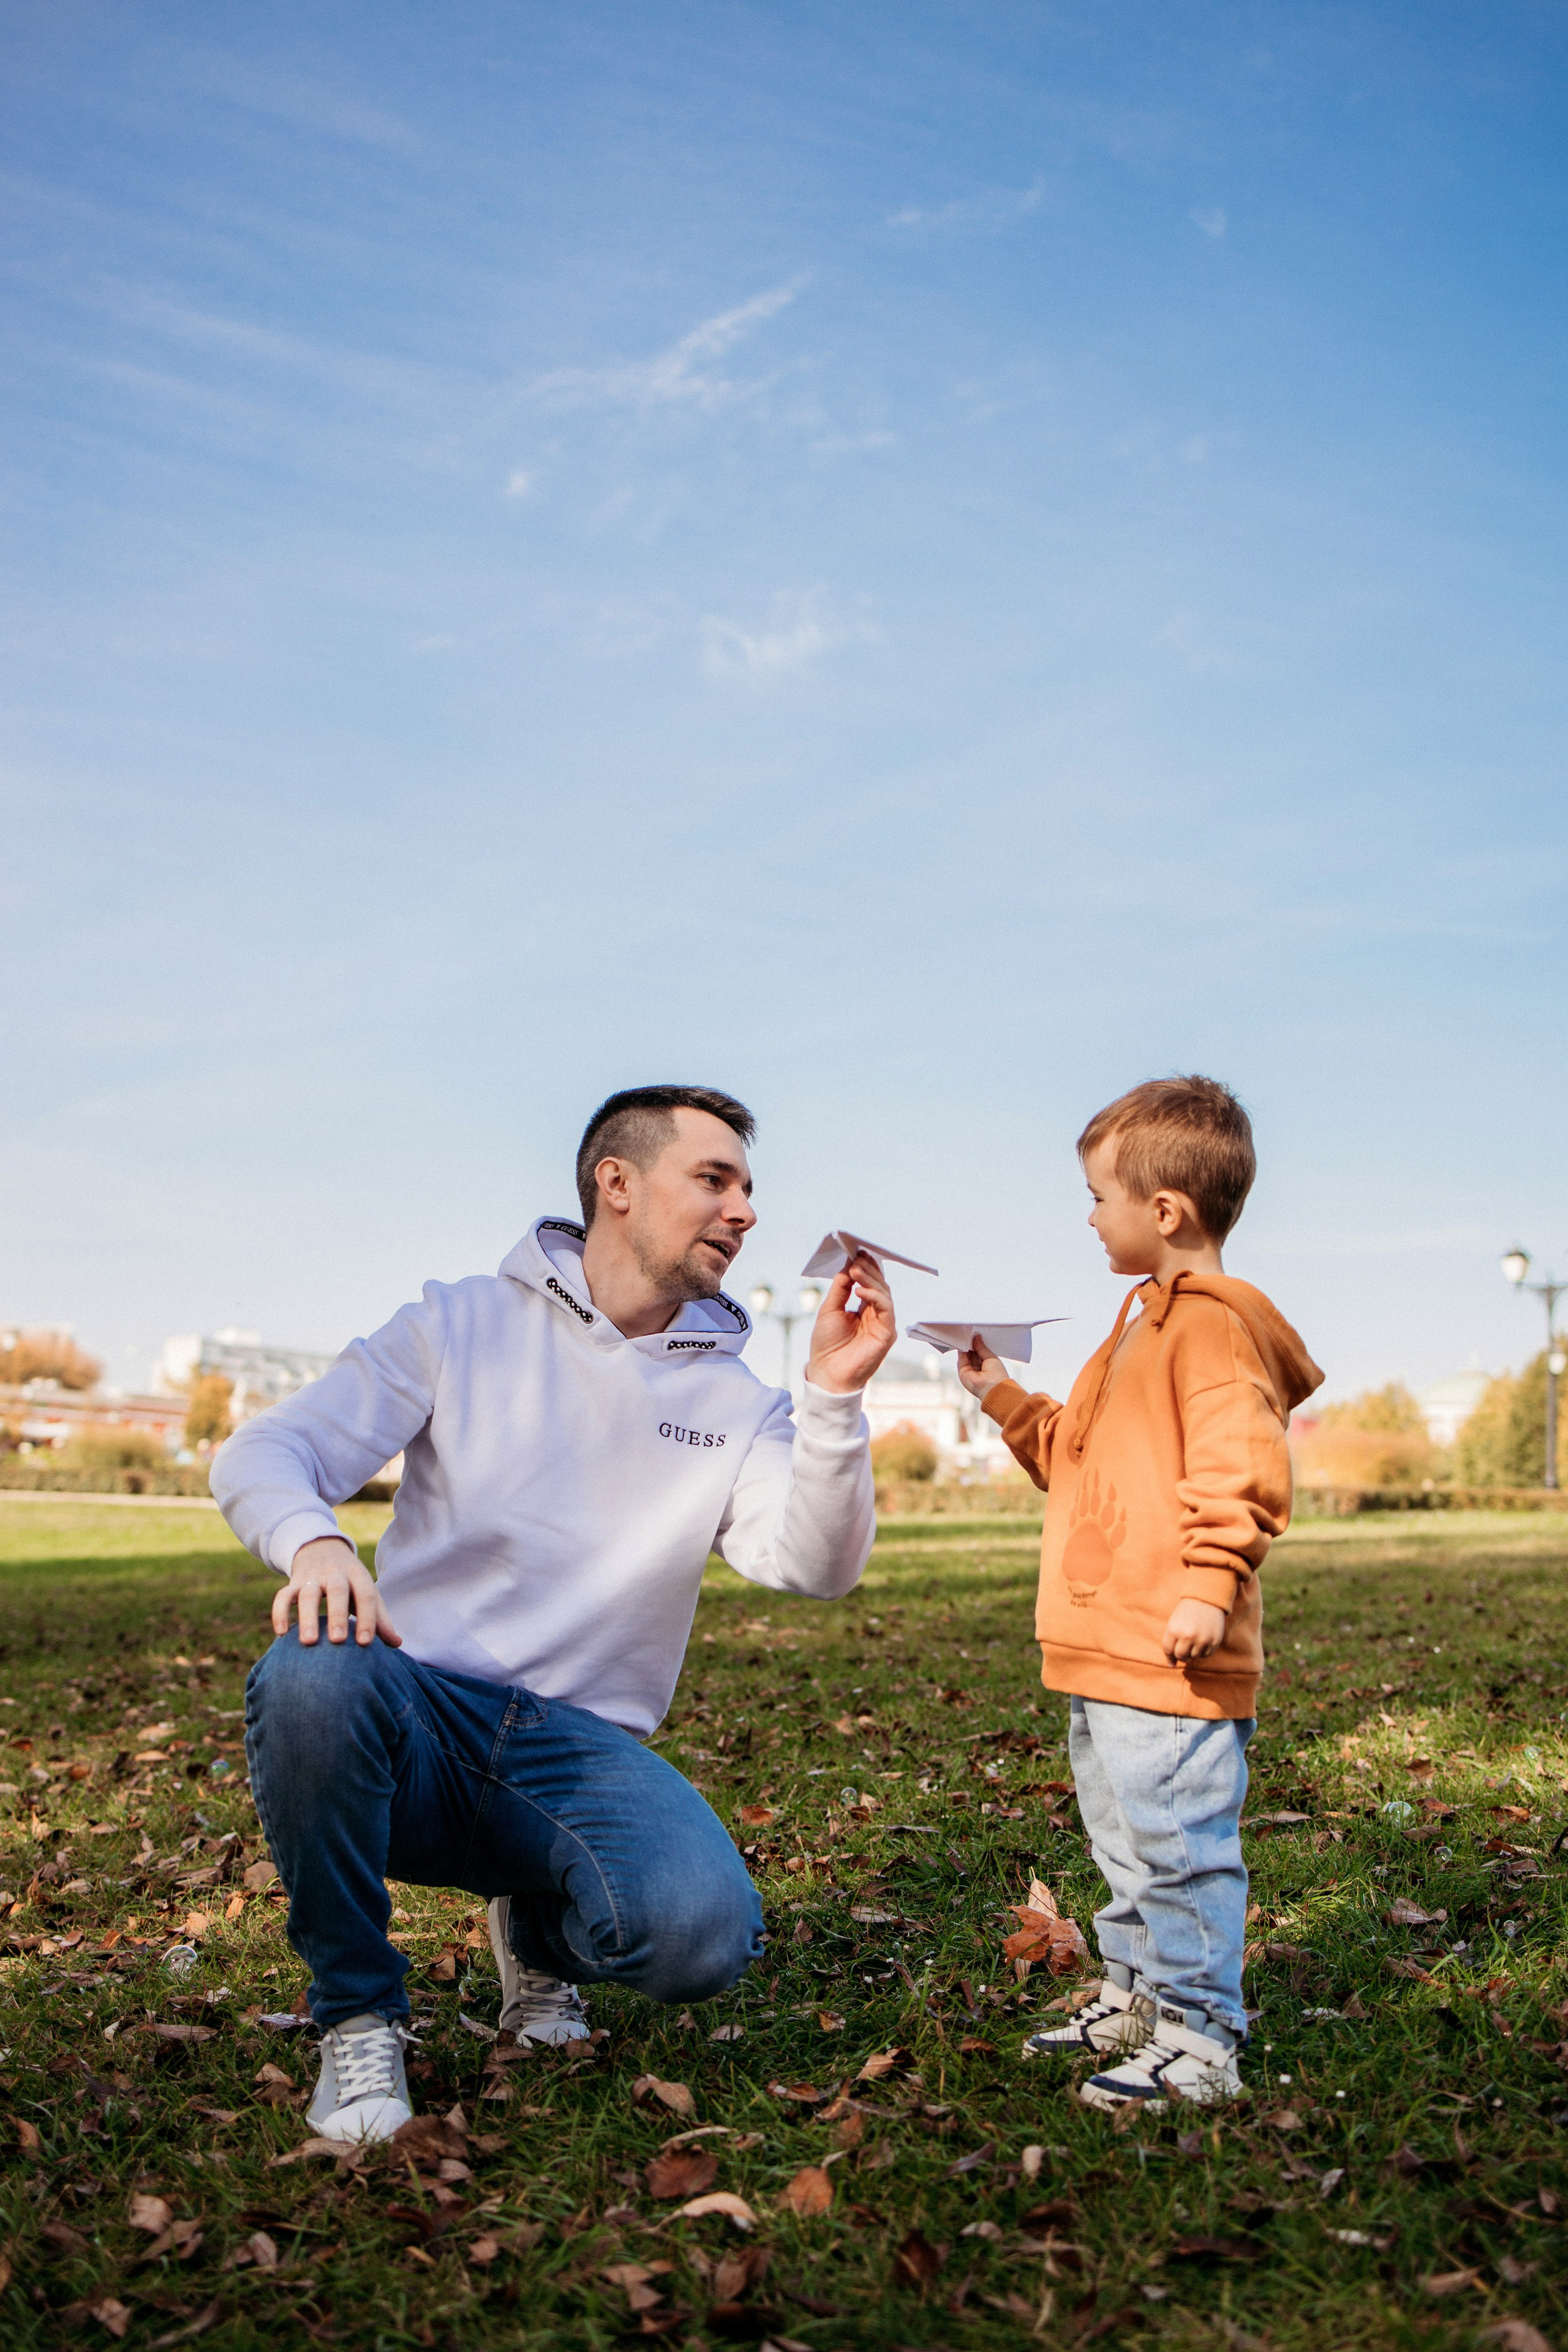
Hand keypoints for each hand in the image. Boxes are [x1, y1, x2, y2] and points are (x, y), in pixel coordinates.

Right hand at [273, 1536, 401, 1649]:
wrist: (322, 1547)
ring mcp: (312, 1577)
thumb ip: (380, 1618)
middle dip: (337, 1615)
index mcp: (358, 1575)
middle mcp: (335, 1573)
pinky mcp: (293, 1582)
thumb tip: (397, 1644)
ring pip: (308, 1594)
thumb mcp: (366, 1591)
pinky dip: (280, 1612)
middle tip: (337, 1641)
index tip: (365, 1643)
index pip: (366, 1595)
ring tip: (308, 1642)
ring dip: (308, 1617)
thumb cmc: (350, 1581)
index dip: (367, 1618)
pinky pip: (283, 1595)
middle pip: (337, 1591)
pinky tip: (282, 1634)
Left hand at [805, 1250, 896, 1394]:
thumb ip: (840, 1288)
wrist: (827, 1373)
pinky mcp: (887, 1333)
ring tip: (855, 1270)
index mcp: (864, 1309)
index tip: (855, 1252)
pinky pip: (886, 1309)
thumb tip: (848, 1265)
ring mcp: (883, 1324)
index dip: (864, 1267)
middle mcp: (876, 1315)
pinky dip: (875, 1296)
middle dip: (868, 1269)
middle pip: (879, 1285)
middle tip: (856, 1258)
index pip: (869, 1283)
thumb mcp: (830, 1309)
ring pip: (884, 1293)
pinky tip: (860, 1290)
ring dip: (870, 1279)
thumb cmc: (826, 1345)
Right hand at [956, 1336, 1007, 1400]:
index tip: (974, 1334)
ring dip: (965, 1346)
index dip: (976, 1344)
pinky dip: (961, 1351)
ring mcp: (970, 1370)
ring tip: (965, 1335)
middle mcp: (978, 1368)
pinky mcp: (963, 1372)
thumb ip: (982, 1347)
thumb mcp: (990, 1357)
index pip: (979, 1352)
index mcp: (987, 1365)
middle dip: (970, 1344)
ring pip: (965, 1356)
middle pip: (971, 1353)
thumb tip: (976, 1338)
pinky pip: (961, 1359)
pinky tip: (963, 1343)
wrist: (993, 1388)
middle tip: (969, 1332)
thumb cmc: (997, 1374)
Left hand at [1162, 1598, 1227, 1663]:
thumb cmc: (1187, 1610)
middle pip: (1181, 1656)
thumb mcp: (1174, 1621)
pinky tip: (1202, 1642)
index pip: (1168, 1650)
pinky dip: (1202, 1652)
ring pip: (1194, 1657)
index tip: (1171, 1662)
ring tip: (1194, 1642)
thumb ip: (1171, 1640)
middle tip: (1184, 1651)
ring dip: (1192, 1653)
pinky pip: (1205, 1655)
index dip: (1169, 1657)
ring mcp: (1202, 1639)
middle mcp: (1188, 1636)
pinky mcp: (1214, 1641)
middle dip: (1181, 1656)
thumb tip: (1171, 1665)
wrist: (1207, 1598)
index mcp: (1174, 1629)